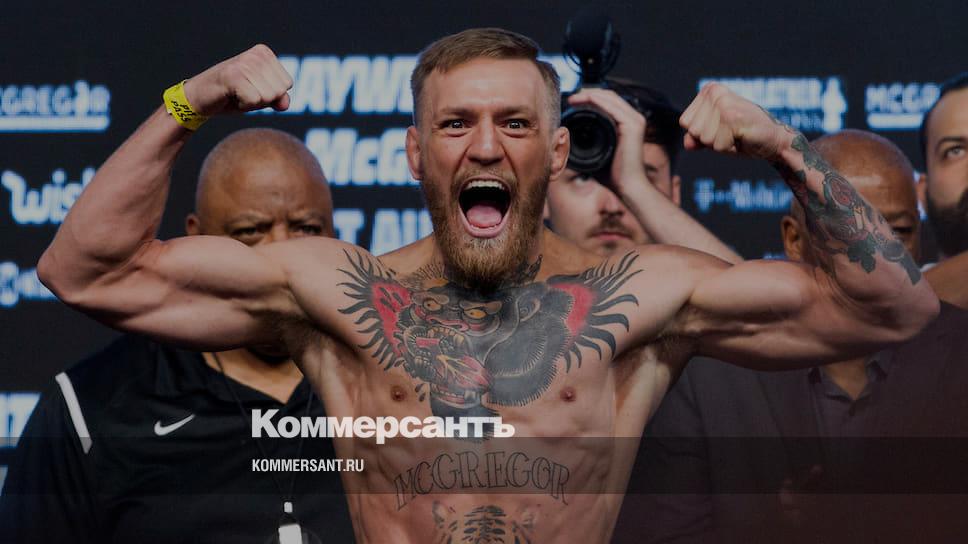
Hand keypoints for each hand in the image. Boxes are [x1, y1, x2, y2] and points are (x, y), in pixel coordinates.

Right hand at [182, 44, 292, 115]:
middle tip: (242, 93)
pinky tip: (230, 95)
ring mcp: (244, 63)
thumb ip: (277, 98)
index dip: (270, 94)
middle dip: (262, 99)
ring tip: (236, 93)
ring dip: (252, 102)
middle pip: (279, 91)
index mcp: (264, 53)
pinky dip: (244, 105)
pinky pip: (254, 100)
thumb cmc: (231, 96)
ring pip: (268, 96)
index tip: (250, 88)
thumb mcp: (260, 97)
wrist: (199, 97)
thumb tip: (285, 103)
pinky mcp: (233, 75)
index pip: (287, 84)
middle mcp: (256, 54)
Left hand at [566, 88, 648, 195]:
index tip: (572, 102)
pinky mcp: (633, 126)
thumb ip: (586, 145)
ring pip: (610, 97)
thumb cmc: (614, 175)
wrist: (629, 187)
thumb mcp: (597, 155)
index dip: (590, 98)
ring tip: (573, 99)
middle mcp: (634, 119)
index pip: (609, 102)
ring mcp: (635, 120)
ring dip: (590, 94)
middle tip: (570, 98)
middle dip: (588, 93)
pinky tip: (584, 100)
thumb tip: (567, 141)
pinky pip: (612, 106)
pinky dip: (597, 101)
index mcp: (628, 124)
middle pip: (609, 96)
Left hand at [680, 82, 794, 160]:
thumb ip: (696, 137)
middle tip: (732, 133)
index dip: (702, 134)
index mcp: (709, 90)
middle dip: (711, 140)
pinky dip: (730, 149)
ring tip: (737, 135)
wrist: (775, 140)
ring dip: (721, 144)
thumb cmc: (743, 137)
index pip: (685, 122)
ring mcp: (723, 103)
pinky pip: (718, 146)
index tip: (723, 128)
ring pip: (704, 139)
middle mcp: (715, 92)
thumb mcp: (714, 136)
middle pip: (692, 131)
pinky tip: (743, 138)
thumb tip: (687, 143)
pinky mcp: (732, 117)